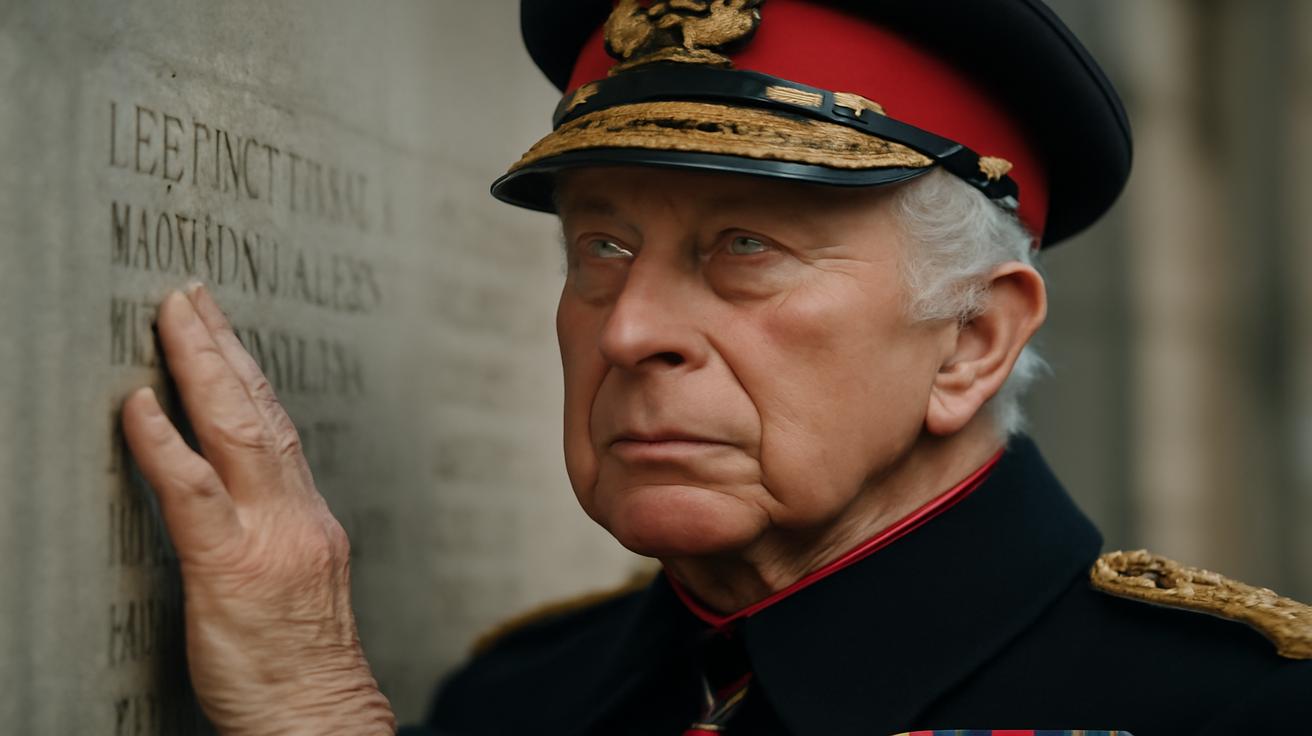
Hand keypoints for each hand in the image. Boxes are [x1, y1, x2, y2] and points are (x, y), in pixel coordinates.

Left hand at [121, 284, 394, 734]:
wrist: (321, 720)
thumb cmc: (302, 669)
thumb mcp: (301, 587)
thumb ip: (274, 533)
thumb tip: (236, 498)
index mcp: (309, 520)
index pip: (278, 428)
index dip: (247, 375)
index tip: (222, 332)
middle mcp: (297, 516)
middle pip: (261, 413)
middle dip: (225, 348)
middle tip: (193, 295)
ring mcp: (270, 538)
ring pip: (238, 434)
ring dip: (204, 368)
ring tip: (176, 319)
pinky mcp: (231, 569)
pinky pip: (194, 494)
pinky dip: (165, 443)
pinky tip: (139, 405)